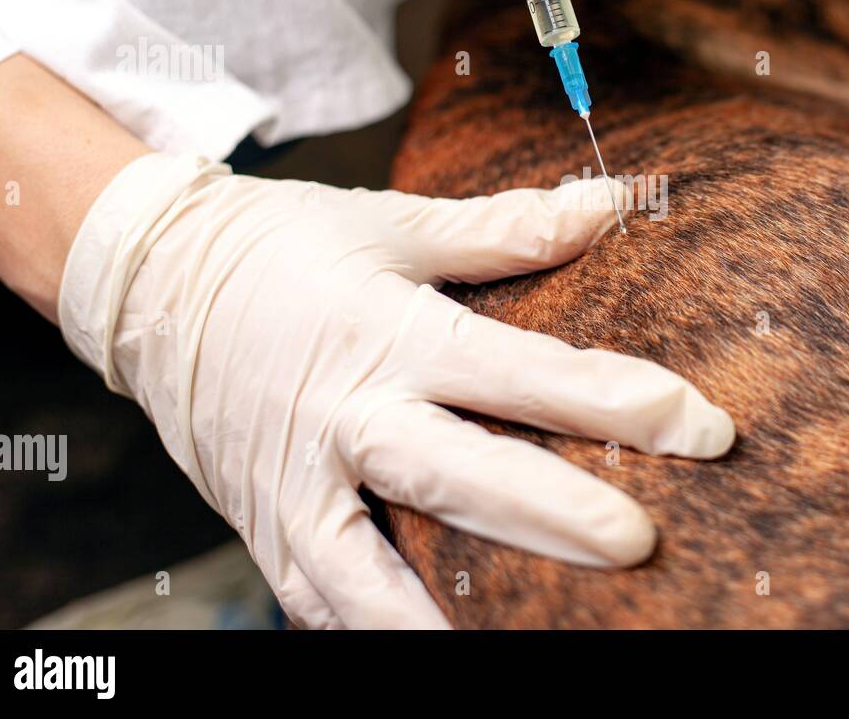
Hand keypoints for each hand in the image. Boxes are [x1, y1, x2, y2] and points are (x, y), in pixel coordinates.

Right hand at [59, 155, 733, 627]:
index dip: (611, 398)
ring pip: (370, 565)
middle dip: (549, 513)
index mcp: (390, 332)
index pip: (519, 371)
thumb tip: (613, 201)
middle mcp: (346, 414)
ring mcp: (298, 479)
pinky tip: (427, 648)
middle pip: (456, 474)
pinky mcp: (263, 522)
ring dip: (440, 614)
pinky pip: (315, 594)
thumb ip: (508, 228)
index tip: (697, 425)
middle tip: (637, 543)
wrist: (151, 280)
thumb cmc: (286, 246)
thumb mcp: (396, 224)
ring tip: (522, 648)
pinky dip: (366, 630)